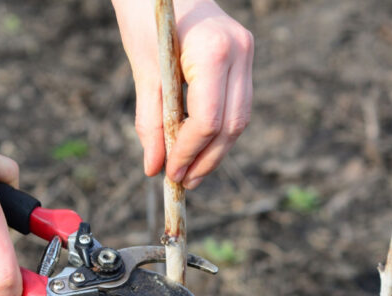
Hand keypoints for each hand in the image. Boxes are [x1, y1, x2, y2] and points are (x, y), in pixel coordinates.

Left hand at [113, 0, 253, 188]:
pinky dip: (218, 129)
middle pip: (231, 125)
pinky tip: (198, 145)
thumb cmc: (145, 16)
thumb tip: (154, 168)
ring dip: (215, 150)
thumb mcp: (144, 71)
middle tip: (182, 183)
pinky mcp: (244, 56)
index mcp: (214, 51)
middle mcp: (240, 52)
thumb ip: (151, 122)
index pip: (208, 119)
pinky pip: (237, 104)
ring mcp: (247, 52)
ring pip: (239, 118)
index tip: (169, 174)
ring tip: (190, 172)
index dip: (189, 153)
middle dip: (206, 160)